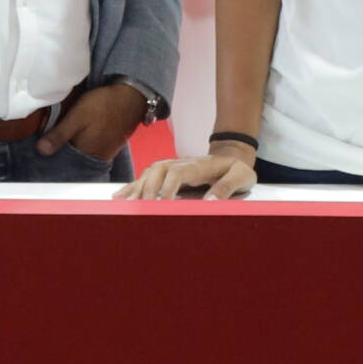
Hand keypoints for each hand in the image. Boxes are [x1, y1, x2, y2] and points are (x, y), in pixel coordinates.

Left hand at [40, 81, 147, 163]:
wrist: (131, 96)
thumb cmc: (104, 104)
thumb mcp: (78, 115)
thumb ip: (60, 134)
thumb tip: (40, 150)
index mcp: (86, 153)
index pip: (63, 160)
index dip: (52, 152)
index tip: (42, 144)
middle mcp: (96, 158)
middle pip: (73, 158)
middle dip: (62, 150)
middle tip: (50, 136)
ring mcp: (105, 152)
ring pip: (83, 152)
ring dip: (73, 145)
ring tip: (64, 133)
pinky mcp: (110, 145)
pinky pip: (92, 148)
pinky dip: (84, 142)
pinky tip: (80, 132)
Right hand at [120, 148, 255, 200]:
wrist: (232, 155)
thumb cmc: (237, 169)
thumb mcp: (241, 176)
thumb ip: (227, 187)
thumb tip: (209, 202)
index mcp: (198, 165)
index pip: (177, 173)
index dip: (168, 187)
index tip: (162, 204)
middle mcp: (182, 163)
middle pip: (158, 170)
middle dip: (148, 187)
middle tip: (141, 207)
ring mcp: (174, 166)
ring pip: (149, 172)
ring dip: (137, 187)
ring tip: (126, 203)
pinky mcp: (169, 173)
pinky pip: (148, 176)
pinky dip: (133, 185)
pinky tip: (120, 195)